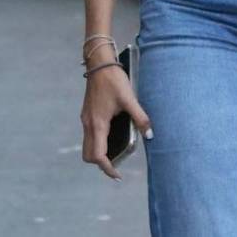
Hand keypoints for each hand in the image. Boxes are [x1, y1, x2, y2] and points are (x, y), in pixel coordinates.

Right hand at [80, 54, 151, 179]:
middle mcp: (88, 124)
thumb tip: (151, 135)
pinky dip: (98, 142)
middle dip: (101, 164)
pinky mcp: (87, 113)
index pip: (98, 155)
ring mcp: (86, 119)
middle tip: (117, 166)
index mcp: (98, 124)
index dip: (107, 168)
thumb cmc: (113, 80)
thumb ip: (140, 118)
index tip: (118, 174)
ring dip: (99, 154)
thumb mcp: (129, 99)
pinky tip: (112, 136)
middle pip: (89, 155)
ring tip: (115, 154)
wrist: (99, 63)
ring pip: (87, 145)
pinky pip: (89, 135)